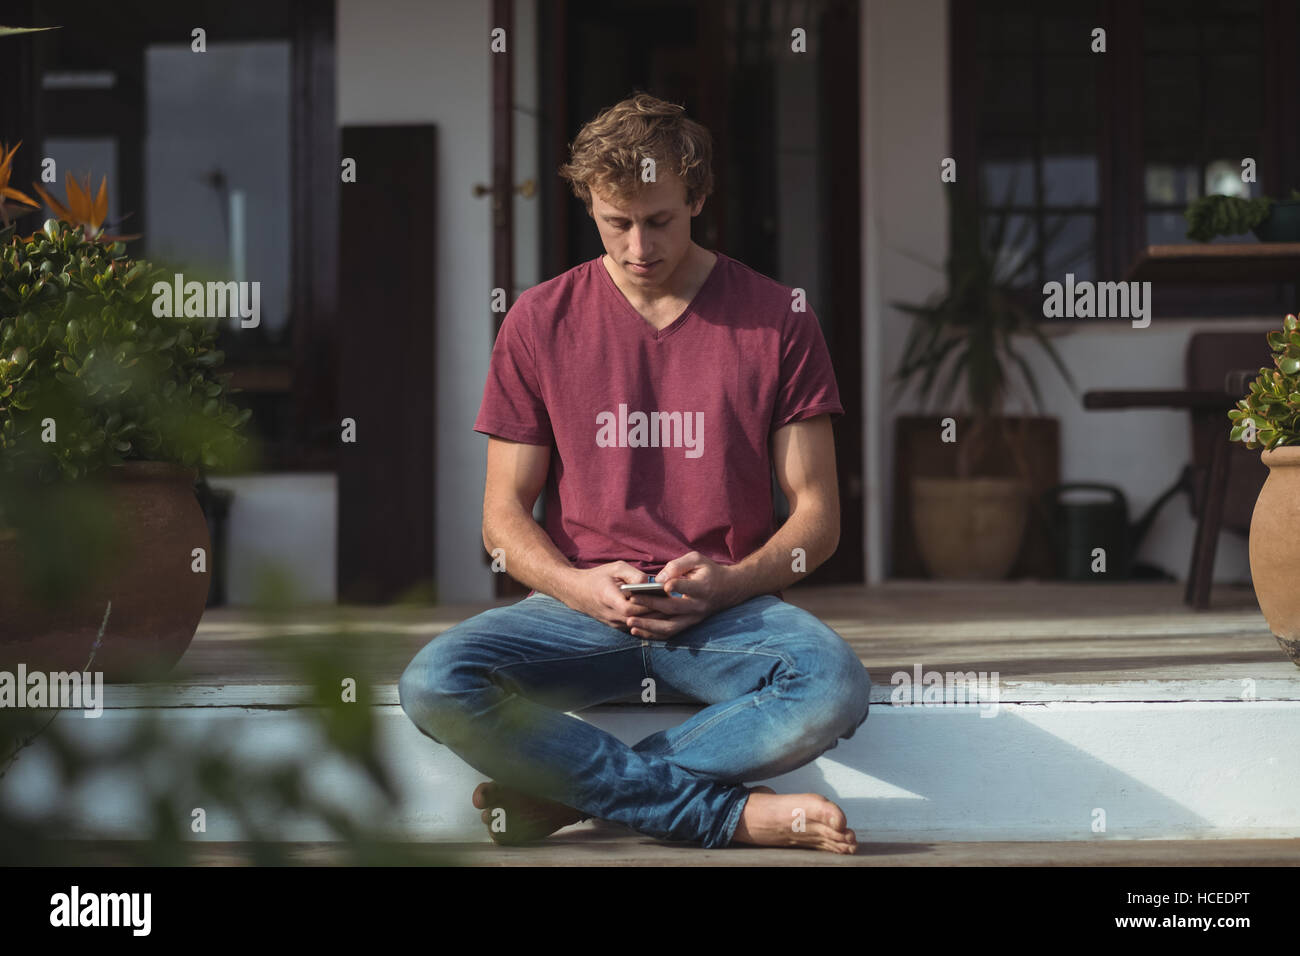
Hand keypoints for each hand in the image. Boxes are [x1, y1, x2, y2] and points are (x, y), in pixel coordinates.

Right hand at [562, 561, 673, 633]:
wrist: (577, 592)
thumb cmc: (599, 576)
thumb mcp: (615, 567)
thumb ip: (633, 574)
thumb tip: (650, 583)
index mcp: (608, 598)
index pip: (631, 609)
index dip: (648, 604)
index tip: (664, 596)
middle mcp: (611, 615)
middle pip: (640, 619)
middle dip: (658, 612)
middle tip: (677, 605)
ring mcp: (614, 624)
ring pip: (640, 626)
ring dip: (655, 619)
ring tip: (674, 610)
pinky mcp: (618, 627)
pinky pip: (637, 628)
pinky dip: (649, 622)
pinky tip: (664, 615)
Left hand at [623, 552, 742, 640]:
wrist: (729, 589)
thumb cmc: (709, 571)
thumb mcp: (697, 559)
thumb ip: (678, 565)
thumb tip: (659, 579)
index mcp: (703, 587)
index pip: (687, 587)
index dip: (676, 586)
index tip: (661, 584)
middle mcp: (698, 606)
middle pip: (673, 609)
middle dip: (651, 605)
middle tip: (632, 600)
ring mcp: (693, 618)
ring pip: (670, 627)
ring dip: (649, 627)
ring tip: (630, 623)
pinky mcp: (688, 625)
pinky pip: (669, 633)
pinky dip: (653, 635)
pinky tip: (637, 631)